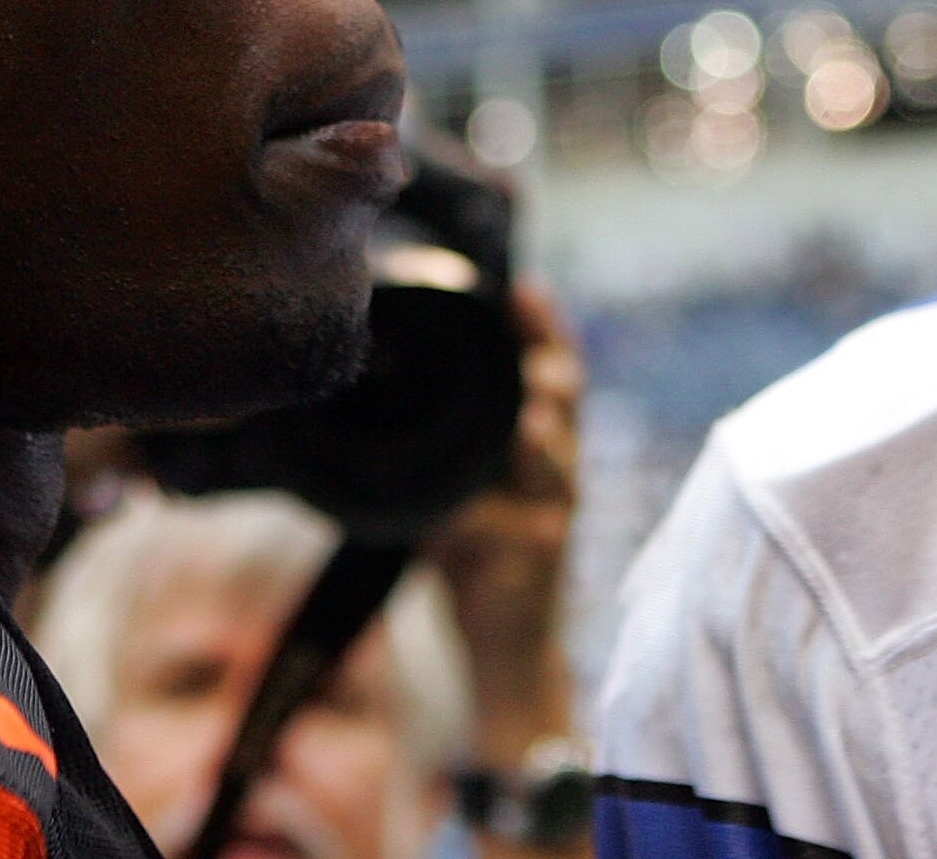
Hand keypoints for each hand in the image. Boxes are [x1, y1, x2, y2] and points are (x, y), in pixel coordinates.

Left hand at [425, 280, 582, 768]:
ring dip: (542, 434)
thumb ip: (440, 445)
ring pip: (555, 460)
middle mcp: (555, 469)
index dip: (543, 329)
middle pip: (567, 399)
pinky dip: (485, 518)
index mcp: (538, 442)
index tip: (525, 288)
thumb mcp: (456, 488)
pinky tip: (462, 512)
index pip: (551, 370)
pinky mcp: (538, 560)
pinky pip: (515, 530)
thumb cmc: (476, 559)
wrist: (503, 649)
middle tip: (535, 331)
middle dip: (554, 361)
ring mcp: (553, 514)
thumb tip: (368, 390)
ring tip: (533, 413)